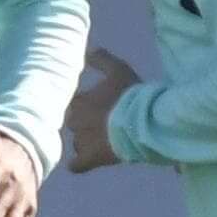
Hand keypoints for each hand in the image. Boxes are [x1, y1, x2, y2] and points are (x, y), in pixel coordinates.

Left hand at [63, 45, 141, 173]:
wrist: (144, 122)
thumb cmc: (131, 95)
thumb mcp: (118, 70)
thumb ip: (101, 59)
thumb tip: (88, 51)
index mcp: (79, 101)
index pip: (73, 103)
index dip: (85, 104)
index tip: (98, 105)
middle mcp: (75, 121)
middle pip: (74, 122)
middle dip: (86, 122)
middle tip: (103, 122)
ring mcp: (82, 141)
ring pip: (77, 142)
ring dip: (86, 141)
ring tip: (104, 140)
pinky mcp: (91, 158)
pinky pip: (76, 165)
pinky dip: (79, 164)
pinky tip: (84, 161)